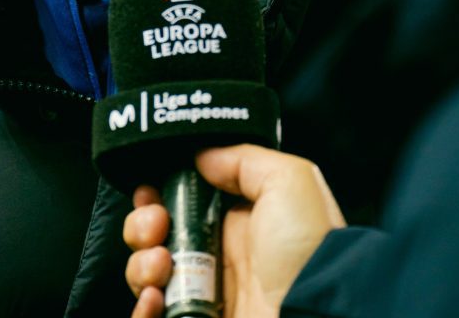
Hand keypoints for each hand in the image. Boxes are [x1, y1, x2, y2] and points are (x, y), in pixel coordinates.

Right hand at [124, 144, 345, 317]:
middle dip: (141, 226)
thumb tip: (201, 157)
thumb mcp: (288, 180)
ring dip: (140, 265)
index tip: (149, 191)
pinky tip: (154, 299)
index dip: (157, 194)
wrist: (318, 315)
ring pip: (146, 275)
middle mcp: (216, 258)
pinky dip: (142, 309)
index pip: (180, 201)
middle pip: (155, 236)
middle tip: (156, 225)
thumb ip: (243, 159)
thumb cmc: (307, 250)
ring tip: (160, 267)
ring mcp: (203, 297)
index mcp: (235, 222)